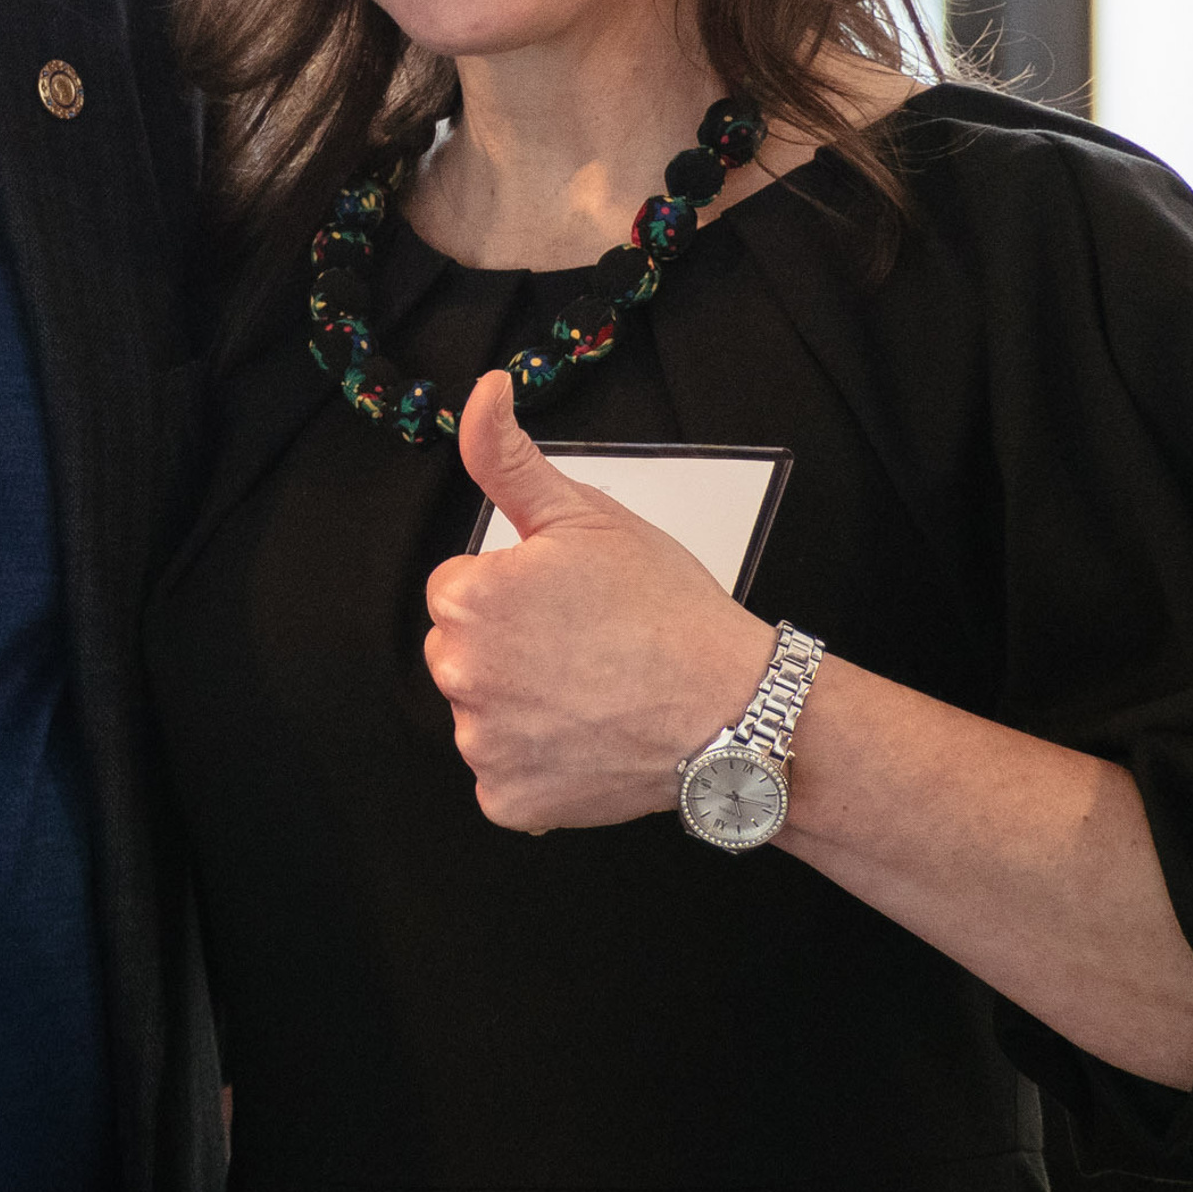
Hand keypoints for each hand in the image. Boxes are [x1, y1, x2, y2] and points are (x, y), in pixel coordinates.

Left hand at [423, 373, 774, 831]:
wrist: (733, 708)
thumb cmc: (665, 608)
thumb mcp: (585, 513)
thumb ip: (508, 455)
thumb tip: (483, 390)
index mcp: (468, 598)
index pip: (459, 588)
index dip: (515, 591)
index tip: (567, 602)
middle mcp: (460, 673)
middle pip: (461, 650)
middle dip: (508, 646)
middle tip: (584, 646)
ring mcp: (483, 744)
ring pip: (482, 712)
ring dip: (521, 705)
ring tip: (593, 693)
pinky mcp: (509, 800)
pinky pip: (503, 775)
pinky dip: (536, 765)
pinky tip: (586, 741)